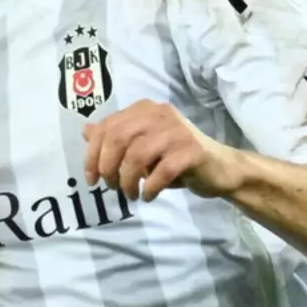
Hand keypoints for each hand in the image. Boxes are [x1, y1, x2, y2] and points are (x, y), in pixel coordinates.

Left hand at [82, 99, 243, 201]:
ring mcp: (177, 130)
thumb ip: (116, 137)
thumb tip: (86, 131)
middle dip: (108, 167)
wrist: (219, 168)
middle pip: (119, 137)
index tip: (92, 179)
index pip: (107, 126)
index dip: (93, 154)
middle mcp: (159, 114)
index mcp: (144, 109)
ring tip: (130, 194)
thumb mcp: (142, 145)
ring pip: (138, 154)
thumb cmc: (175, 157)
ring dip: (127, 180)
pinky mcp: (192, 150)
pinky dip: (150, 187)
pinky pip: (162, 171)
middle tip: (111, 187)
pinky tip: (148, 196)